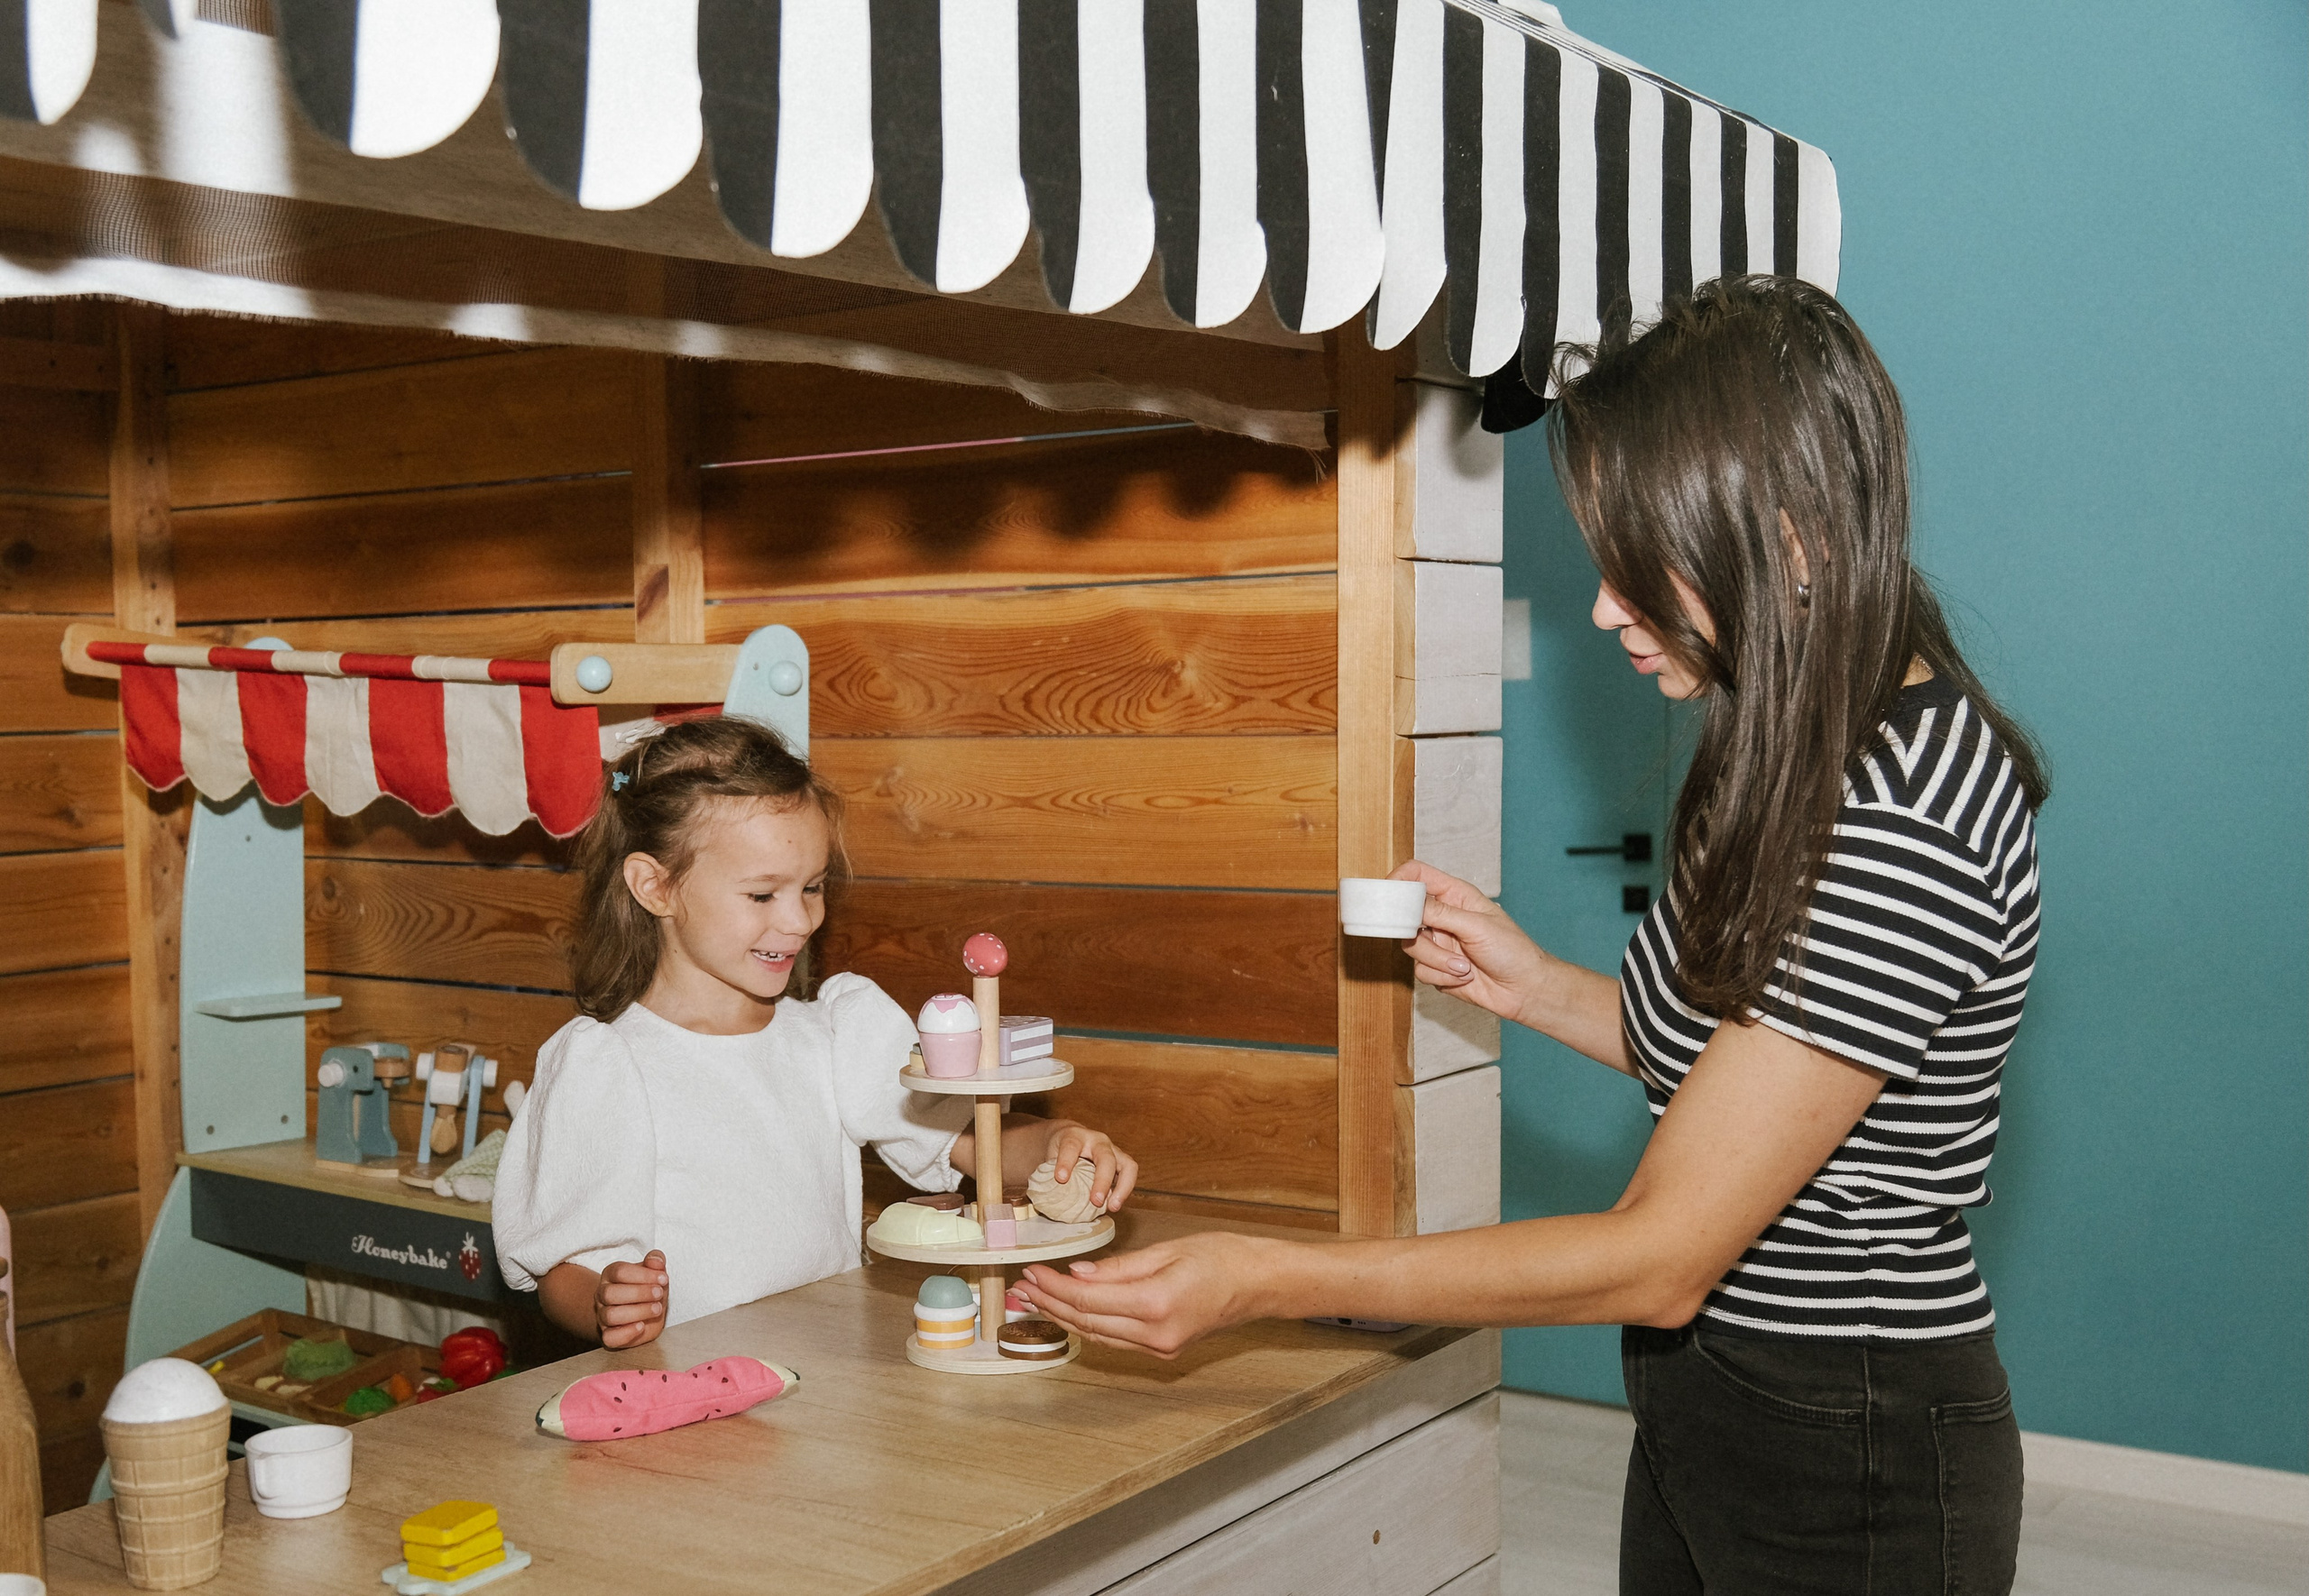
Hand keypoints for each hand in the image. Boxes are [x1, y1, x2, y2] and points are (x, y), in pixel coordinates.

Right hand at [596, 1249, 667, 1347]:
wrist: (643, 1313)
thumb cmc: (648, 1290)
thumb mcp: (654, 1273)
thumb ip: (656, 1262)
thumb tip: (656, 1260)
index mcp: (611, 1274)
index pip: (619, 1271)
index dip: (643, 1275)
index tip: (663, 1278)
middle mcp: (603, 1294)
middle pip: (611, 1293)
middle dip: (639, 1293)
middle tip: (659, 1293)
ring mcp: (603, 1316)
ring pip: (611, 1315)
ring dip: (637, 1312)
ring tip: (657, 1309)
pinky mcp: (608, 1335)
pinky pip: (610, 1337)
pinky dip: (626, 1333)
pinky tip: (641, 1326)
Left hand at [1016, 1232, 1268, 1356]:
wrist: (1260, 1284)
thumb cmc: (1222, 1257)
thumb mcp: (1168, 1250)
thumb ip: (1120, 1267)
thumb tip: (1078, 1273)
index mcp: (1156, 1304)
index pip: (1089, 1299)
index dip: (1055, 1288)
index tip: (1032, 1273)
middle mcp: (1156, 1334)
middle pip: (1088, 1322)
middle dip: (1050, 1304)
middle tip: (1021, 1288)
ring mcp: (1160, 1347)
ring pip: (1098, 1334)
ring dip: (1064, 1316)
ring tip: (1035, 1299)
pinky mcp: (1164, 1349)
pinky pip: (1116, 1338)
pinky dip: (1089, 1323)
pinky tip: (1071, 1310)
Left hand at [1044, 1123, 1138, 1212]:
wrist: (1070, 1138)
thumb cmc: (1058, 1150)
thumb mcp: (1050, 1156)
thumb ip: (1050, 1174)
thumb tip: (1050, 1200)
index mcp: (1074, 1137)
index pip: (1071, 1147)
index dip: (1066, 1162)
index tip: (1060, 1179)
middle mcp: (1097, 1141)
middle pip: (1106, 1157)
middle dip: (1102, 1180)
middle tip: (1096, 1201)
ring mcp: (1113, 1150)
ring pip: (1128, 1165)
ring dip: (1123, 1188)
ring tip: (1113, 1207)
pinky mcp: (1122, 1162)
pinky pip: (1130, 1176)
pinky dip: (1124, 1191)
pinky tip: (1114, 1205)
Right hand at [1392, 860, 1550, 1025]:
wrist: (1524, 989)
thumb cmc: (1513, 950)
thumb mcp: (1477, 926)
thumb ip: (1440, 912)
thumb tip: (1409, 902)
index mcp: (1455, 895)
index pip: (1417, 875)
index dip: (1399, 880)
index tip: (1389, 896)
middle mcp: (1443, 916)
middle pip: (1406, 915)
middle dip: (1416, 932)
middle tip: (1424, 936)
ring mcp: (1438, 942)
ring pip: (1411, 946)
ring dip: (1437, 959)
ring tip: (1463, 965)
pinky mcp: (1436, 967)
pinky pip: (1420, 970)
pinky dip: (1440, 975)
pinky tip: (1462, 976)